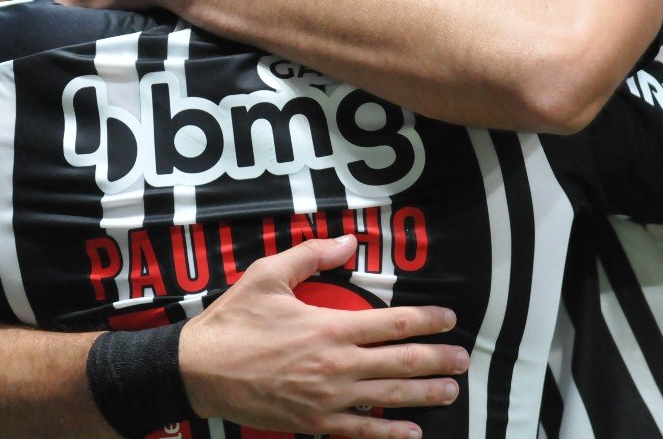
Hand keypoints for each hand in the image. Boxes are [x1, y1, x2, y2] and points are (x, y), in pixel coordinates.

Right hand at [179, 235, 467, 438]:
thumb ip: (310, 256)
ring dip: (426, 394)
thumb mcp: (267, 275)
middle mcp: (337, 365)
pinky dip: (390, 432)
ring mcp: (328, 398)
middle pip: (402, 363)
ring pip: (390, 397)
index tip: (448, 318)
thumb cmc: (233, 321)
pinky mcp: (314, 423)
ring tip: (451, 391)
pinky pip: (362, 431)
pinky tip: (412, 431)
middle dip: (438, 360)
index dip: (427, 321)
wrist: (199, 370)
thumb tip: (348, 243)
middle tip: (463, 359)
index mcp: (330, 327)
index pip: (393, 324)